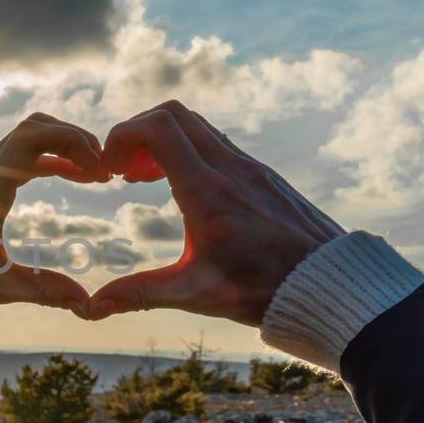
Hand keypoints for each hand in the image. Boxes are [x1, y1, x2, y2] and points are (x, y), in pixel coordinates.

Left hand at [0, 113, 108, 316]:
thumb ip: (43, 290)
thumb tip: (87, 305)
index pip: (34, 136)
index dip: (73, 143)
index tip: (101, 173)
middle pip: (35, 128)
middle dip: (74, 140)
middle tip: (106, 169)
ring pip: (26, 140)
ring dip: (62, 149)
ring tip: (95, 175)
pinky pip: (16, 158)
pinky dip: (46, 161)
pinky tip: (70, 178)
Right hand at [88, 101, 344, 325]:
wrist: (330, 284)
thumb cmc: (264, 290)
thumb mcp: (197, 294)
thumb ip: (141, 293)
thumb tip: (93, 308)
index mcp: (208, 191)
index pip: (158, 129)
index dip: (123, 135)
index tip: (109, 167)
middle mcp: (229, 168)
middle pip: (174, 114)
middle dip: (137, 133)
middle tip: (122, 169)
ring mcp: (250, 167)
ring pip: (197, 125)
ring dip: (163, 140)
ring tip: (144, 178)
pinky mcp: (263, 174)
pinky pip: (218, 142)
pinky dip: (189, 150)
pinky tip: (183, 187)